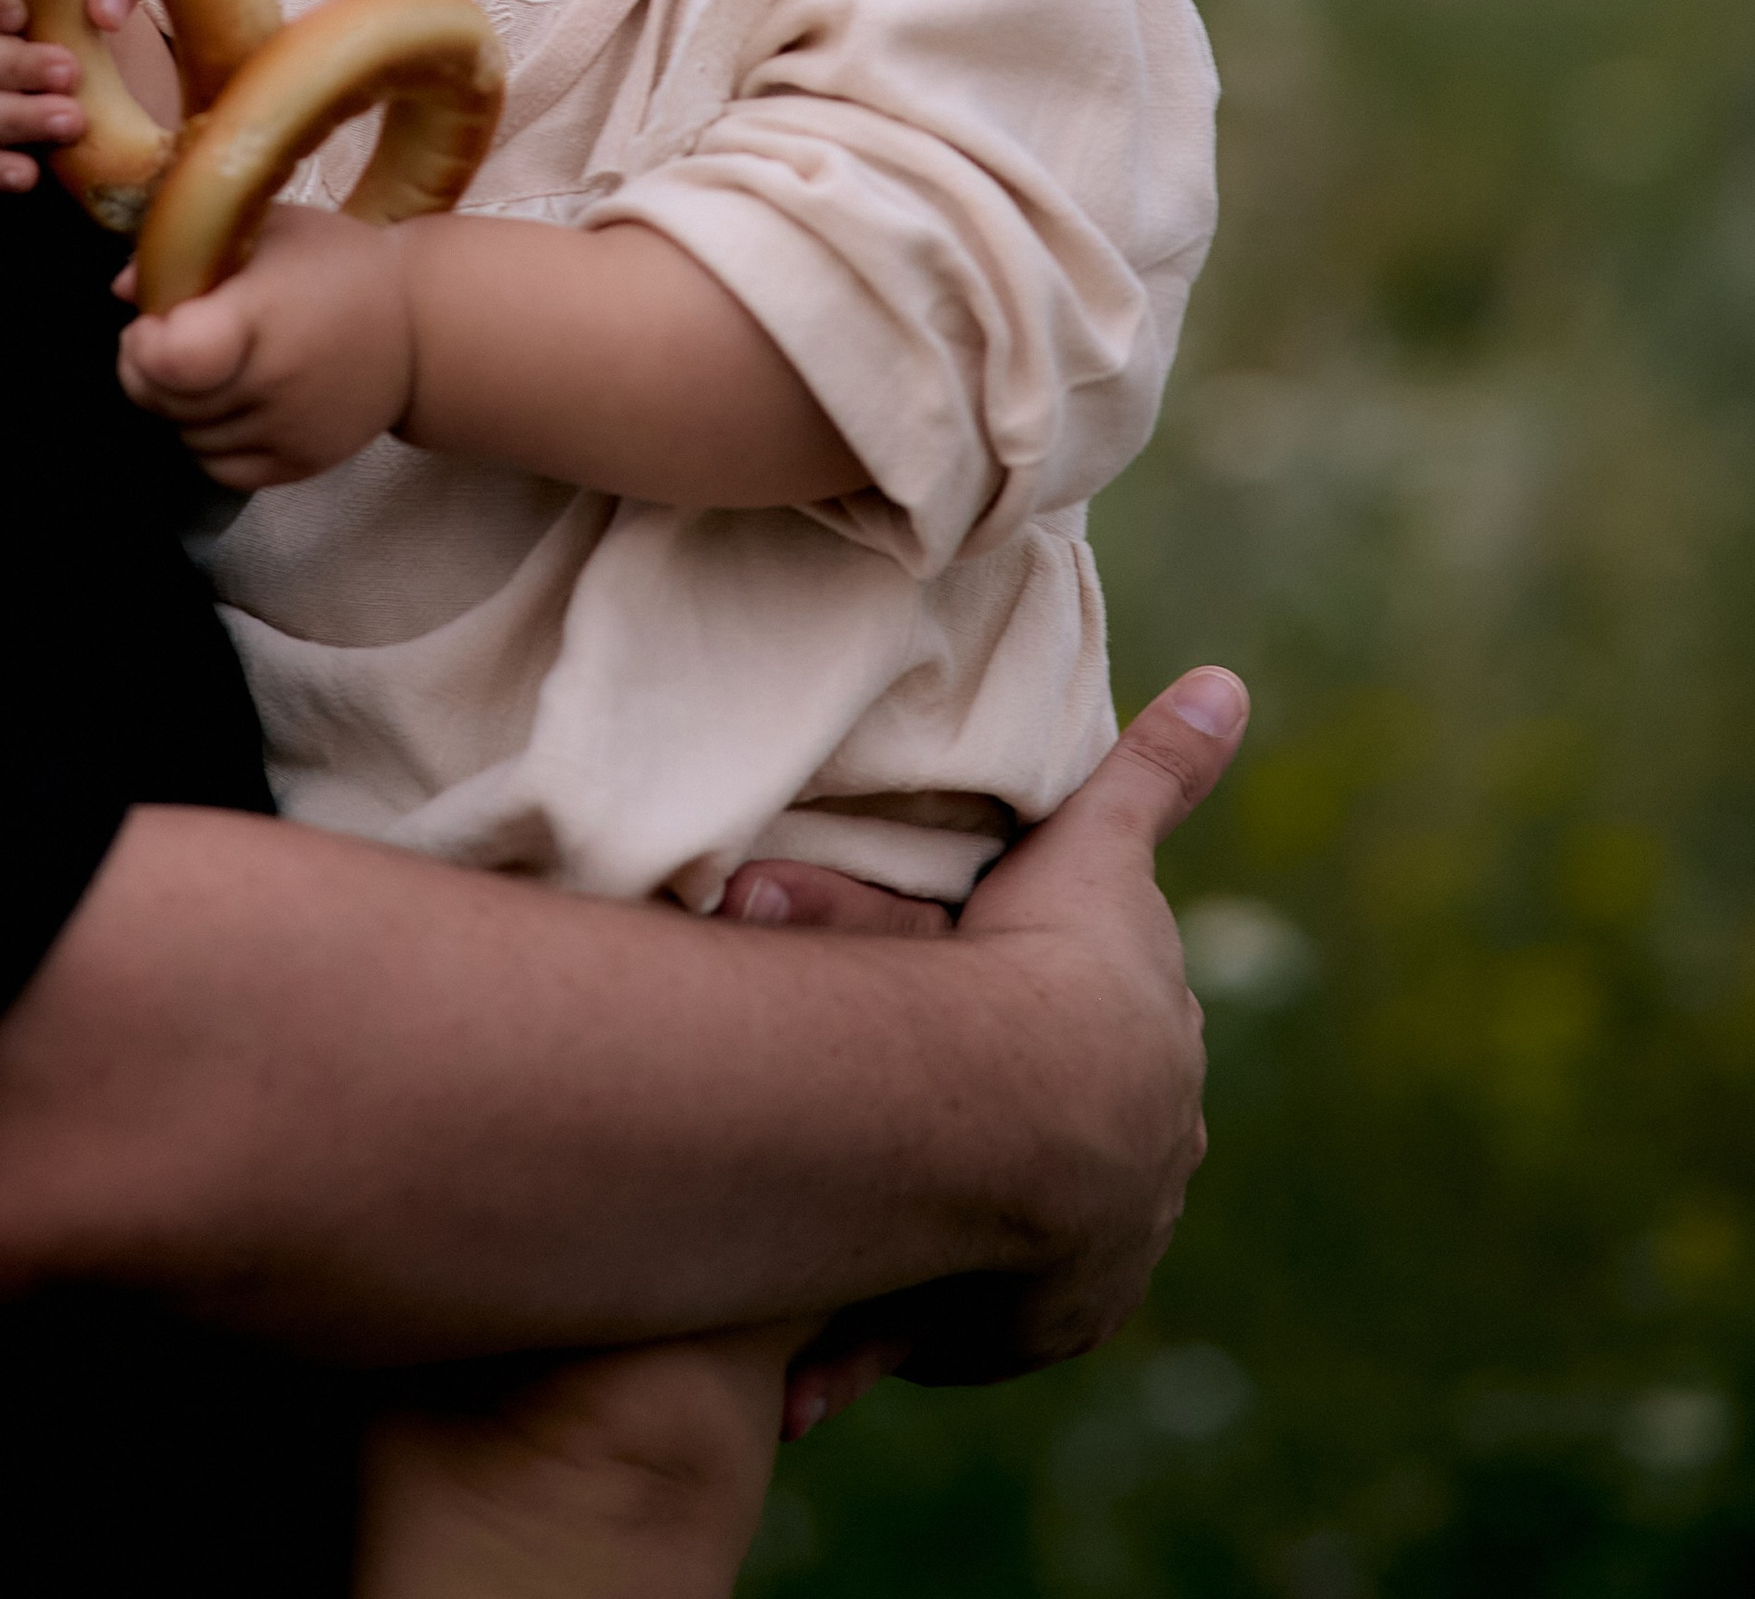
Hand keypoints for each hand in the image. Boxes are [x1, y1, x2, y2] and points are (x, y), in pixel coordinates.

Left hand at [116, 201, 418, 487]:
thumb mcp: (269, 228)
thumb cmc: (336, 264)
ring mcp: (288, 432)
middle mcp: (274, 383)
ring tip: (211, 365)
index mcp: (262, 317)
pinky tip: (231, 401)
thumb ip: (190, 249)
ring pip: (185, 436)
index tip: (155, 318)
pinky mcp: (299, 465)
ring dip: (178, 405)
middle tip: (168, 337)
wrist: (422, 325)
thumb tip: (123, 289)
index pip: (173, 359)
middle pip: (165, 400)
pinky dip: (208, 440)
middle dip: (145, 369)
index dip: (144, 343)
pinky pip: (219, 468)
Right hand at [775, 667, 1247, 1429]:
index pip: (1102, 1051)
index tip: (985, 1032)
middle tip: (902, 1122)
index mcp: (1156, 1072)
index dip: (1038, 1031)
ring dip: (932, 1242)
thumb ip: (1157, 773)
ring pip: (996, 1243)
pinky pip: (936, 1330)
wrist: (1034, 1104)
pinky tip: (817, 1363)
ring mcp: (1088, 1263)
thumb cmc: (1051, 959)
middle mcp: (1144, 1179)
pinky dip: (880, 1338)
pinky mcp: (1018, 1327)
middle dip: (994, 1143)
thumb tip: (1231, 684)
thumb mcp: (1097, 846)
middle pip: (1054, 1149)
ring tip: (842, 1227)